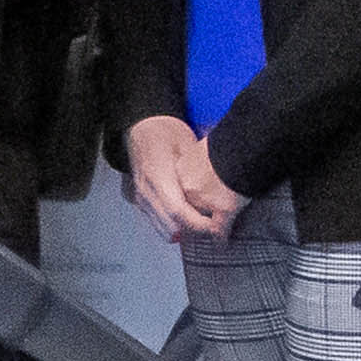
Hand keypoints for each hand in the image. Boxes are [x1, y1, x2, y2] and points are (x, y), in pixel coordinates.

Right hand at [125, 115, 245, 242]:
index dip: (198, 224)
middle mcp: (145, 191)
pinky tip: (188, 217)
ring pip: (163, 229)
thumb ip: (200, 172)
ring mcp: (139, 198)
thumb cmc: (166, 133)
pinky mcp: (138, 202)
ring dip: (185, 232)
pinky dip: (174, 226)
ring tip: (204, 223)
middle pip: (170, 226)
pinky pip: (157, 223)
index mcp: (157, 175)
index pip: (177, 211)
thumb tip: (222, 192)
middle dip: (195, 232)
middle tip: (215, 228)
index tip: (217, 227)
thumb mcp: (188, 146)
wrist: (141, 129)